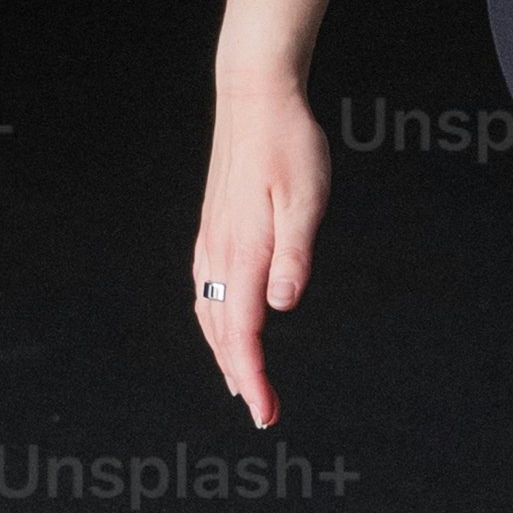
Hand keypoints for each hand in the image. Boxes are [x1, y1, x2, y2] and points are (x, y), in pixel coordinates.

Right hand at [190, 61, 331, 427]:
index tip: (266, 414)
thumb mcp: (305, 200)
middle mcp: (219, 253)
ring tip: (243, 382)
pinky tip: (224, 325)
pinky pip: (207, 291)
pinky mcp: (213, 229)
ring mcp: (211, 241)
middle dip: (240, 376)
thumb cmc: (289, 146)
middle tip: (262, 413)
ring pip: (209, 314)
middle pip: (220, 332)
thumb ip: (294, 255)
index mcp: (243, 252)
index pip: (242, 333)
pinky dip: (215, 322)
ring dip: (224, 353)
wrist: (255, 98)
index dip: (254, 378)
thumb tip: (282, 306)